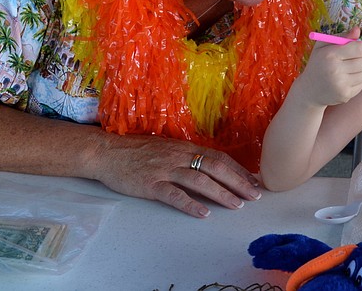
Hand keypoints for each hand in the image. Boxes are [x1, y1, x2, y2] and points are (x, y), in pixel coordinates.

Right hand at [89, 134, 261, 218]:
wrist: (107, 151)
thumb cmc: (137, 150)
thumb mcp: (167, 147)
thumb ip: (187, 155)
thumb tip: (211, 166)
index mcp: (185, 147)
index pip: (219, 157)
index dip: (238, 170)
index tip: (253, 181)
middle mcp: (179, 156)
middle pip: (215, 168)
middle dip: (238, 182)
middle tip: (254, 196)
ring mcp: (165, 169)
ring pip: (199, 180)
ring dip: (221, 193)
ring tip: (236, 205)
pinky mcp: (150, 183)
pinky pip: (174, 195)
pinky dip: (190, 204)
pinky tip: (203, 213)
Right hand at [293, 27, 361, 107]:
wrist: (309, 90)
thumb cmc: (318, 63)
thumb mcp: (323, 46)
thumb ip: (342, 36)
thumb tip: (358, 30)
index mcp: (330, 55)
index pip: (359, 49)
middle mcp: (335, 70)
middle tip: (356, 58)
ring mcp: (340, 84)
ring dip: (360, 70)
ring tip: (348, 70)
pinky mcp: (345, 95)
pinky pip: (361, 84)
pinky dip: (357, 81)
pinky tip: (346, 80)